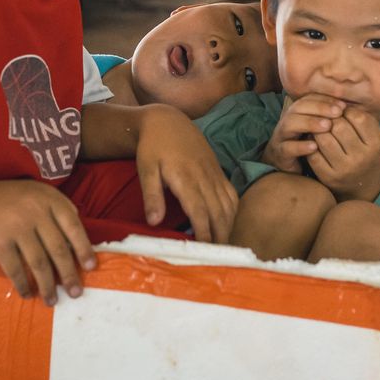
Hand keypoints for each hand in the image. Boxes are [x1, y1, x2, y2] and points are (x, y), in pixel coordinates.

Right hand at [0, 180, 94, 305]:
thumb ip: (56, 211)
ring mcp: (16, 227)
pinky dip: (23, 285)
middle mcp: (35, 212)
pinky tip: (27, 294)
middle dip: (69, 274)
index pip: (73, 226)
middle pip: (58, 249)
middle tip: (75, 292)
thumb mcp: (35, 193)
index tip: (90, 267)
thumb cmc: (6, 200)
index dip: (84, 249)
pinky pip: (16, 270)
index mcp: (48, 199)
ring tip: (52, 300)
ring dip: (48, 286)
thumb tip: (78, 242)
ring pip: (39, 263)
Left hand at [136, 106, 238, 242]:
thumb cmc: (153, 146)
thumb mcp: (146, 169)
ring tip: (223, 246)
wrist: (167, 120)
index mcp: (186, 178)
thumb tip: (154, 222)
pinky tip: (228, 223)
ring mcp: (214, 173)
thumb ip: (151, 195)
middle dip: (220, 236)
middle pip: (219, 212)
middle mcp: (204, 177)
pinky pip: (231, 194)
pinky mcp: (218, 170)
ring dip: (228, 226)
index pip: (199, 212)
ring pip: (229, 205)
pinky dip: (233, 212)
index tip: (203, 251)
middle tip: (217, 258)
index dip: (204, 233)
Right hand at [263, 93, 345, 172]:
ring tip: (327, 126)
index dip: (325, 100)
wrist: (287, 165)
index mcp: (296, 112)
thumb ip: (329, 117)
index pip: (309, 99)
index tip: (343, 106)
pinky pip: (287, 148)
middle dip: (319, 108)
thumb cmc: (308, 144)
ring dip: (309, 123)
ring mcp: (281, 136)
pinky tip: (315, 147)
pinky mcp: (280, 153)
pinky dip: (300, 146)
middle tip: (338, 113)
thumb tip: (348, 107)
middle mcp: (287, 120)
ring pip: (290, 124)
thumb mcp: (318, 129)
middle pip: (298, 107)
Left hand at [307, 105, 379, 202]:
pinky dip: (311, 145)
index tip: (342, 114)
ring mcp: (344, 169)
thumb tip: (340, 102)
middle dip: (330, 119)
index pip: (357, 117)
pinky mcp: (329, 177)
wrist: (362, 187)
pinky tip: (314, 143)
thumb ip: (362, 118)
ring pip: (323, 138)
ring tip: (319, 129)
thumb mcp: (373, 137)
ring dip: (318, 130)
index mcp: (375, 144)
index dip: (346, 111)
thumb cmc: (366, 154)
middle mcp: (362, 157)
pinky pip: (313, 153)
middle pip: (338, 126)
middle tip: (328, 120)